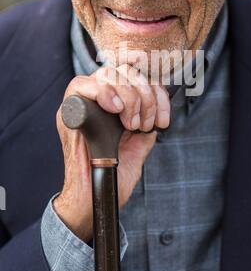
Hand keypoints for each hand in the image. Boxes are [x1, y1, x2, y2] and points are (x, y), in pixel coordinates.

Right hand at [53, 64, 169, 241]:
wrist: (93, 200)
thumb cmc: (113, 175)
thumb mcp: (138, 146)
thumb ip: (146, 125)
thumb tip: (158, 109)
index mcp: (112, 107)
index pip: (129, 73)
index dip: (147, 75)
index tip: (161, 92)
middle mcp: (95, 101)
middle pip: (120, 71)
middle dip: (143, 93)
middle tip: (145, 122)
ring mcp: (80, 106)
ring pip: (105, 74)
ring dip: (128, 95)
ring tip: (132, 124)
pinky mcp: (68, 114)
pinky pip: (79, 86)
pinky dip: (103, 92)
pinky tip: (115, 110)